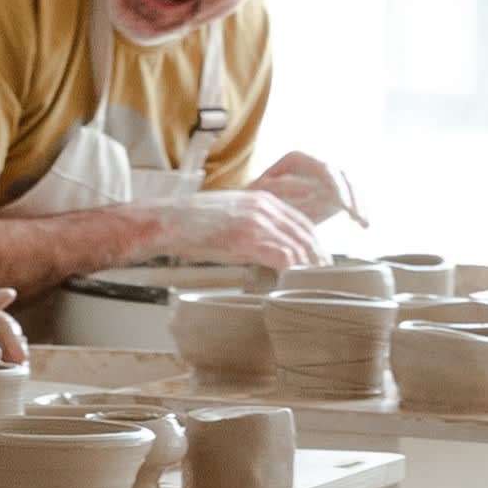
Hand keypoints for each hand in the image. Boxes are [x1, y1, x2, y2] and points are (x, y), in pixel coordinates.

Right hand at [149, 189, 323, 270]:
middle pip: (305, 234)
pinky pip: (282, 257)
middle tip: (323, 279)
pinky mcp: (249, 238)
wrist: (165, 222)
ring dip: (308, 268)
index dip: (313, 244)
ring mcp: (258, 221)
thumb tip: (261, 252)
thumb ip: (249, 228)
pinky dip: (291, 272)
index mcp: (262, 200)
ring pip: (298, 247)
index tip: (317, 262)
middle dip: (317, 258)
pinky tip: (291, 285)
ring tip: (311, 287)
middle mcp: (265, 207)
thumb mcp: (227, 219)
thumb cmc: (188, 226)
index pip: (300, 222)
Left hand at [252, 151, 364, 228]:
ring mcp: (325, 175)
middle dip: (351, 195)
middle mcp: (313, 162)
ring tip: (362, 222)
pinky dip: (357, 209)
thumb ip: (279, 189)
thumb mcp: (261, 194)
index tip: (342, 205)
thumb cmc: (253, 200)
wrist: (254, 209)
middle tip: (355, 215)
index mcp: (296, 158)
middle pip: (341, 175)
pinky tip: (363, 224)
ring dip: (358, 203)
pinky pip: (351, 197)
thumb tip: (307, 190)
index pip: (324, 168)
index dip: (336, 185)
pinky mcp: (333, 190)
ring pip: (350, 185)